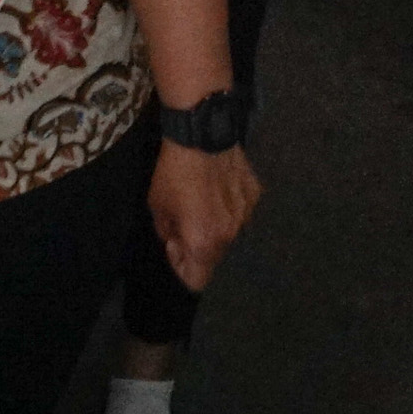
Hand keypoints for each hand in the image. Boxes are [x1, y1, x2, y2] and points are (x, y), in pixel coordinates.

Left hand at [147, 141, 261, 290]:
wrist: (201, 133)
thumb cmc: (173, 173)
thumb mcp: (157, 207)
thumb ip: (168, 234)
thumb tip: (176, 241)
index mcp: (205, 242)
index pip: (197, 281)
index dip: (181, 268)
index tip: (174, 245)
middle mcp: (231, 234)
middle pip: (214, 257)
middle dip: (198, 245)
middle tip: (184, 220)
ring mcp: (247, 213)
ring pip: (229, 232)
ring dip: (215, 225)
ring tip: (202, 199)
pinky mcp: (255, 193)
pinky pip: (239, 210)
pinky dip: (228, 205)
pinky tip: (217, 184)